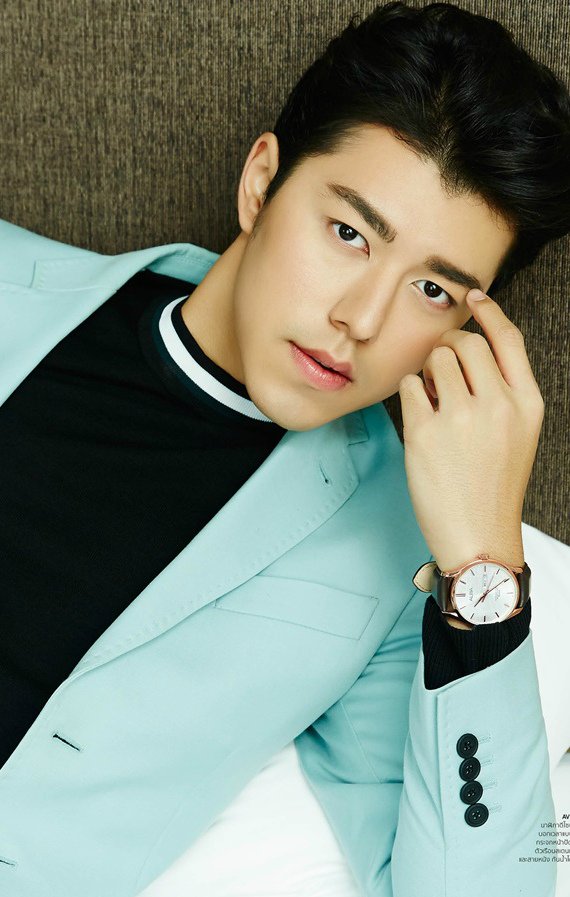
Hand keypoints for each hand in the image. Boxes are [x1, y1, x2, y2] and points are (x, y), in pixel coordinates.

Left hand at [398, 288, 544, 572]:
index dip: (489, 312)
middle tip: (441, 368)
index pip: (508, 339)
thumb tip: (467, 349)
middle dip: (448, 347)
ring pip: (435, 359)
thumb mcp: (518, 435)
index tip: (474, 296)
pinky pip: (410, 386)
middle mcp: (498, 405)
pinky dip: (411, 394)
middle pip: (466, 343)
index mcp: (527, 404)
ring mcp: (461, 418)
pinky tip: (420, 416)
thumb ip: (502, 392)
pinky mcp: (426, 433)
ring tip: (433, 400)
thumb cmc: (493, 486)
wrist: (479, 536)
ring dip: (427, 371)